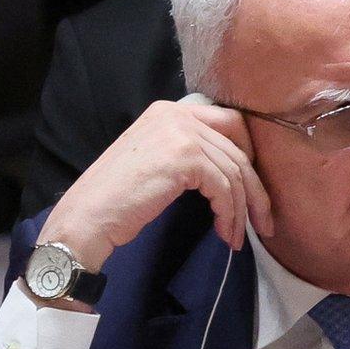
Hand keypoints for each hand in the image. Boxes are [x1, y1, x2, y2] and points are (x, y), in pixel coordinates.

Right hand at [37, 98, 273, 273]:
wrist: (86, 219)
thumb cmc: (118, 199)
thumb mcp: (157, 161)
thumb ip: (189, 152)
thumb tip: (235, 166)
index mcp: (169, 111)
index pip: (230, 125)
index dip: (248, 158)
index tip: (253, 189)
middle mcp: (176, 114)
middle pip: (238, 149)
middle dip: (255, 188)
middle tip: (263, 220)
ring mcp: (180, 133)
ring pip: (235, 172)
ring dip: (243, 210)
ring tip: (237, 237)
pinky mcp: (184, 158)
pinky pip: (224, 188)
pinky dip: (229, 214)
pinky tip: (224, 233)